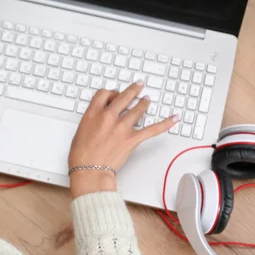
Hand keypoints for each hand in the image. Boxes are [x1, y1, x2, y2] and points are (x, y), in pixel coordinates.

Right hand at [68, 81, 178, 197]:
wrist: (89, 169)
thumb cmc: (81, 154)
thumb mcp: (81, 130)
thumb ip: (92, 119)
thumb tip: (100, 117)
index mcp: (93, 113)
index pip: (104, 94)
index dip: (111, 92)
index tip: (115, 93)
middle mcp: (108, 117)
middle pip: (124, 96)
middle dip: (133, 89)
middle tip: (138, 85)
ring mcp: (122, 127)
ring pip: (138, 109)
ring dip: (144, 102)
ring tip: (147, 99)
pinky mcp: (132, 138)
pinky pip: (152, 129)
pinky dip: (165, 123)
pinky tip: (173, 118)